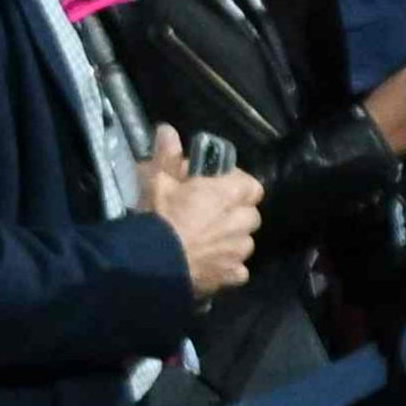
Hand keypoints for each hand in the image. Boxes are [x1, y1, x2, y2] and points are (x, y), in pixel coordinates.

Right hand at [139, 128, 262, 301]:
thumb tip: (167, 129)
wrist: (153, 263)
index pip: (252, 186)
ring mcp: (238, 251)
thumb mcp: (157, 181)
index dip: (237, 185)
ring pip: (244, 242)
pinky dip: (228, 267)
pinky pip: (238, 270)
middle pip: (249, 214)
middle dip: (235, 213)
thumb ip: (167, 155)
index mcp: (230, 195)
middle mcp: (242, 223)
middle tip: (210, 213)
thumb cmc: (159, 216)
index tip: (217, 186)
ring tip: (208, 240)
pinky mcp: (230, 275)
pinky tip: (211, 264)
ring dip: (232, 240)